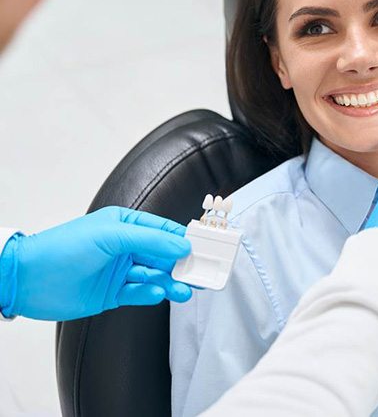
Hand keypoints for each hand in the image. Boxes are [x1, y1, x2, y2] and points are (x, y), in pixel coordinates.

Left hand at [0, 207, 192, 320]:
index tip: (206, 248)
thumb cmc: (64, 248)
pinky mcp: (113, 293)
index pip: (164, 231)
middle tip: (202, 274)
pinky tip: (156, 294)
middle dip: (182, 265)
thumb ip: (150, 241)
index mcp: (126, 225)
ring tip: (185, 290)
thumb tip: (182, 246)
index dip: (185, 239)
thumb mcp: (111, 236)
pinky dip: (150, 294)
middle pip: (163, 256)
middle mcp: (125, 247)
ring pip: (155, 276)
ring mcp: (120, 271)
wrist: (28, 280)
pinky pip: (140, 293)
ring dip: (171, 283)